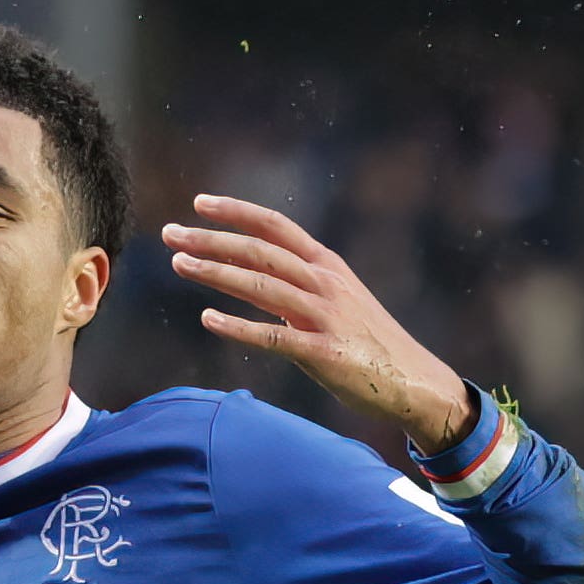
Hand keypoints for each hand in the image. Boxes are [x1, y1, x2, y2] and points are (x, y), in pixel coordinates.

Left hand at [164, 193, 475, 453]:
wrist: (414, 381)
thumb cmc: (366, 344)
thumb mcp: (332, 303)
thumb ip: (291, 288)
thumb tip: (246, 275)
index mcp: (326, 265)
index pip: (275, 227)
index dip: (236, 211)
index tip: (198, 202)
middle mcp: (325, 282)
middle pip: (260, 251)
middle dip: (211, 239)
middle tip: (169, 234)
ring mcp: (325, 316)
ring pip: (263, 286)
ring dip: (217, 273)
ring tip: (178, 265)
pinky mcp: (324, 353)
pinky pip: (274, 337)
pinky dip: (239, 327)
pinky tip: (208, 319)